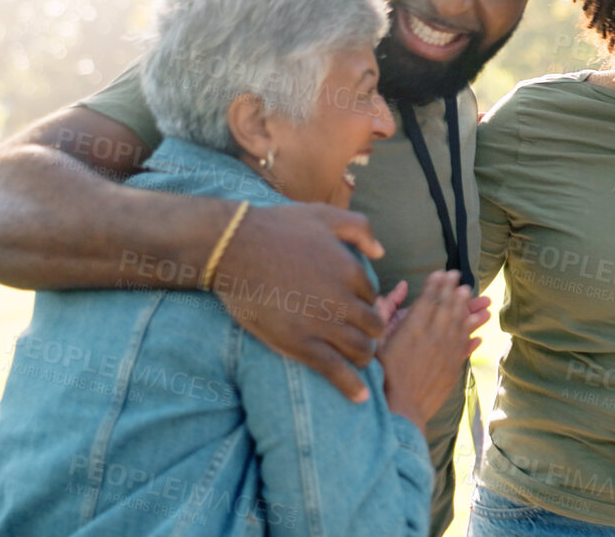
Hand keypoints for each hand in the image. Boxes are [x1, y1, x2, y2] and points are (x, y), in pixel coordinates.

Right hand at [214, 202, 387, 401]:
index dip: (366, 305)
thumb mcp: (324, 215)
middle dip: (371, 333)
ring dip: (364, 358)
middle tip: (362, 338)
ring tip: (359, 362)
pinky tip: (361, 397)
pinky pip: (335, 370)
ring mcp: (322, 324)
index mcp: (351, 271)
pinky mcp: (300, 344)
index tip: (357, 311)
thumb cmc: (276, 228)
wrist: (233, 248)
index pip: (373, 297)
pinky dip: (351, 386)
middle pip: (373, 326)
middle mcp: (343, 299)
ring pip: (360, 350)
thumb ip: (360, 229)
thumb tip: (381, 252)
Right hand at [377, 270, 492, 431]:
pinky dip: (472, 335)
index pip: (429, 298)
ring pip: (460, 323)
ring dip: (466, 307)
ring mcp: (447, 351)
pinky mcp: (453, 367)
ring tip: (471, 294)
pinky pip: (466, 346)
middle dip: (453, 289)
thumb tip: (398, 288)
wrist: (400, 408)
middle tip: (458, 276)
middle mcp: (434, 335)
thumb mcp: (375, 340)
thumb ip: (385, 311)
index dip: (437, 284)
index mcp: (414, 327)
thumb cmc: (381, 375)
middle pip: (447, 306)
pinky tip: (478, 329)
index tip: (442, 272)